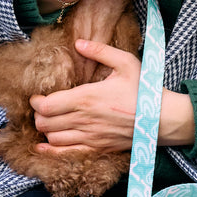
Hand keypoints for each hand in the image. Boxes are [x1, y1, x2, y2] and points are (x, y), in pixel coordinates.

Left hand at [30, 39, 195, 151]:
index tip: (37, 96)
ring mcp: (89, 137)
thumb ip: (100, 50)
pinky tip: (45, 145)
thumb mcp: (125, 62)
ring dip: (46, 130)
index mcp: (86, 97)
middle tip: (43, 107)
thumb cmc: (143, 89)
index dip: (35, 101)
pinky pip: (65, 154)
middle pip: (44, 123)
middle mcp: (84, 120)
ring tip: (51, 120)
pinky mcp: (96, 149)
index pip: (46, 105)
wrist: (161, 118)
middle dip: (38, 114)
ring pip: (52, 138)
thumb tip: (78, 42)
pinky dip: (51, 151)